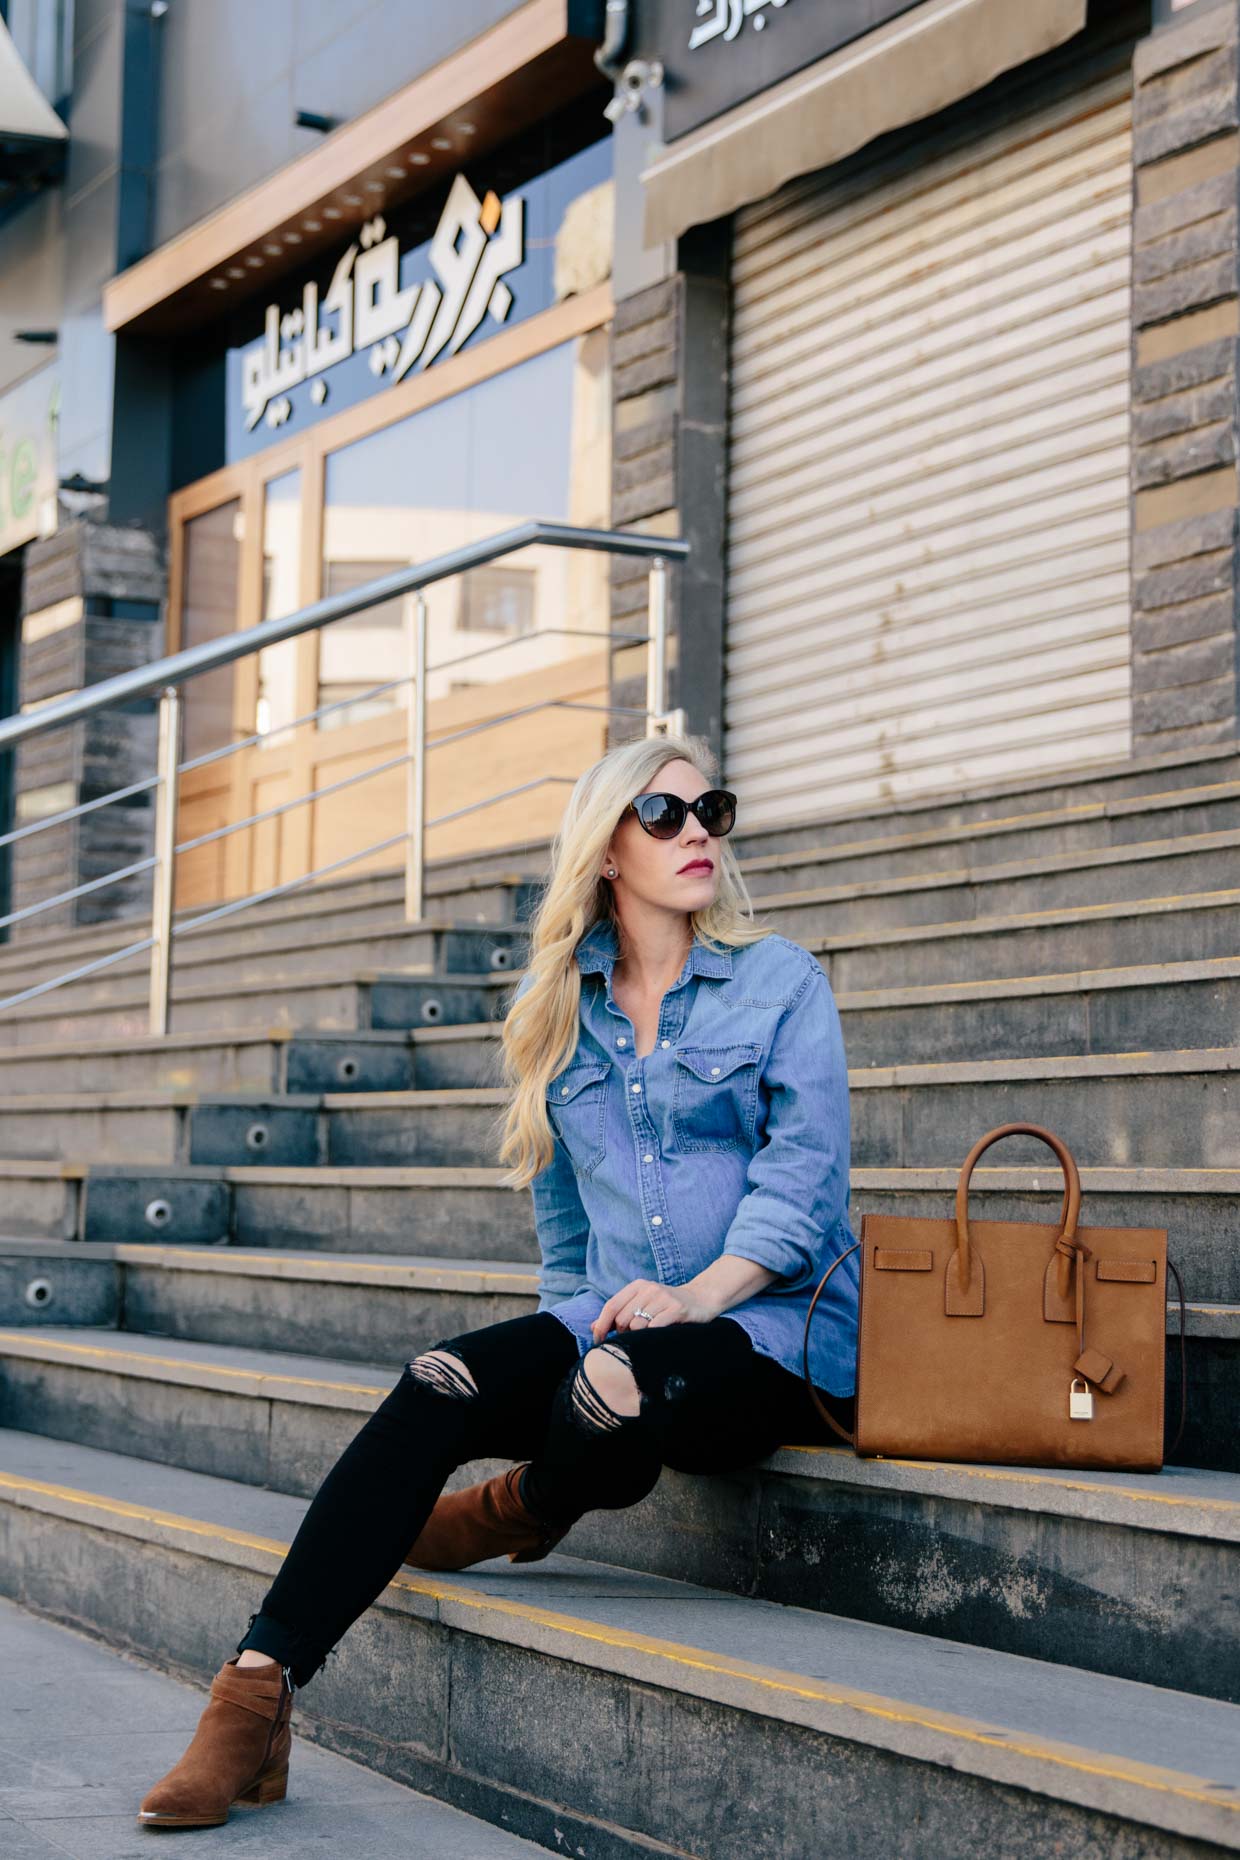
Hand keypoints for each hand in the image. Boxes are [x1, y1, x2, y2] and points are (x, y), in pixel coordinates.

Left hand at [590, 1278, 718, 1342]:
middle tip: (632, 1340)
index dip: (601, 1325)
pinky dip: (652, 1337)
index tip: (598, 1341)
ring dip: (638, 1338)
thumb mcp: (642, 1303)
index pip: (611, 1306)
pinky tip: (657, 1339)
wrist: (702, 1298)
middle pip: (622, 1319)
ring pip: (637, 1326)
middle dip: (622, 1335)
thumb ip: (619, 1314)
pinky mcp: (678, 1309)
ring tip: (647, 1338)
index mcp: (637, 1286)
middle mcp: (649, 1289)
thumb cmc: (667, 1305)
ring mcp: (664, 1298)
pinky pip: (655, 1328)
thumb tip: (593, 1327)